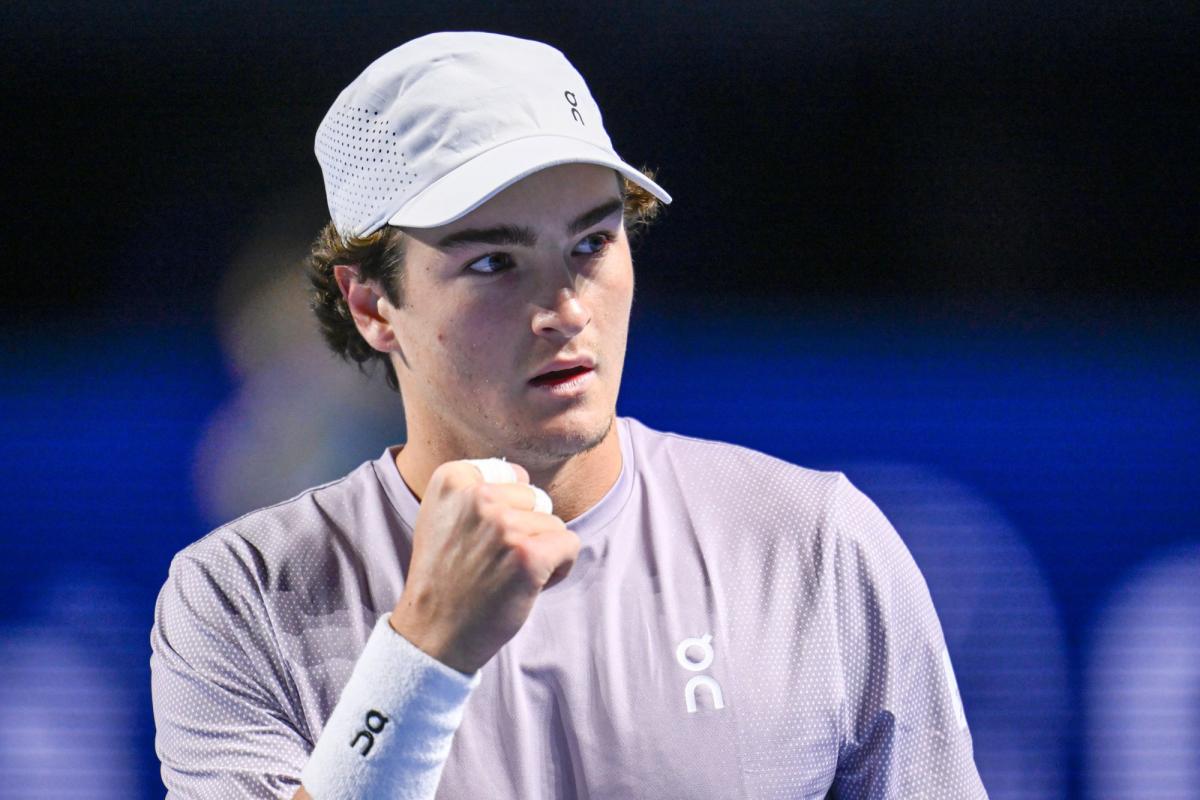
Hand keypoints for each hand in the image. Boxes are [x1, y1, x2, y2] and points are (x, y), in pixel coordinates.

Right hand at [389, 460, 579, 673]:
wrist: (433, 633)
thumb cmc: (445, 577)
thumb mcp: (442, 516)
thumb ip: (474, 489)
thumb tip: (521, 475)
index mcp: (452, 480)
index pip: (514, 475)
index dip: (508, 509)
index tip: (480, 538)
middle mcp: (477, 496)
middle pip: (537, 498)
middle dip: (527, 529)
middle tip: (494, 561)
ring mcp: (504, 525)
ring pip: (554, 524)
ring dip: (540, 551)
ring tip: (505, 575)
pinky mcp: (529, 555)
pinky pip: (570, 545)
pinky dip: (559, 567)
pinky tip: (528, 584)